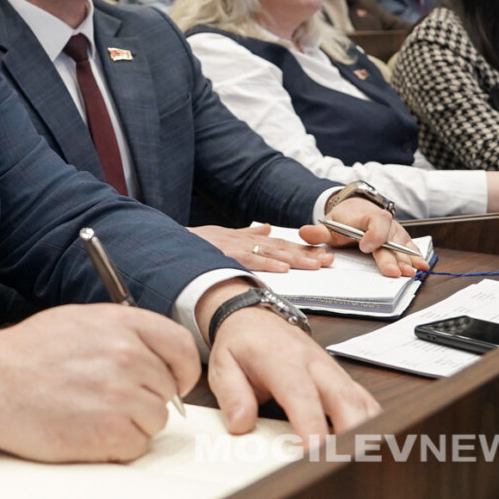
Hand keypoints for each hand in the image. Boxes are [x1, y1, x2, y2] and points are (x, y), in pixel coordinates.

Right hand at [0, 303, 198, 462]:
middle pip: (167, 390)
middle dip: (144, 398)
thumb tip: (153, 355)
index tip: (173, 381)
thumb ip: (122, 333)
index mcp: (121, 324)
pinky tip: (86, 429)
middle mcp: (127, 355)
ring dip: (130, 423)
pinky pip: (136, 446)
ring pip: (154, 420)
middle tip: (106, 399)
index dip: (181, 370)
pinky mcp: (111, 432)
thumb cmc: (26, 355)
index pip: (181, 348)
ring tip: (91, 412)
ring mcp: (121, 394)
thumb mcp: (78, 321)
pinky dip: (116, 446)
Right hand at [190, 223, 333, 272]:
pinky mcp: (225, 255)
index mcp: (245, 238)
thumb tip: (267, 228)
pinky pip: (249, 260)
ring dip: (294, 259)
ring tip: (314, 265)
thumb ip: (247, 233)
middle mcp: (244, 240)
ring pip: (270, 253)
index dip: (302, 248)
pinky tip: (283, 269)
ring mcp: (235, 247)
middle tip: (328, 260)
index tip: (323, 253)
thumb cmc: (195, 242)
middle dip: (306, 254)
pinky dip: (267, 265)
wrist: (169, 242)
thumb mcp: (223, 234)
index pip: (279, 243)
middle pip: (281, 247)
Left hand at [203, 295, 379, 445]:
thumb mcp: (222, 364)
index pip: (301, 394)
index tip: (315, 450)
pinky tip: (370, 447)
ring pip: (362, 401)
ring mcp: (334, 371)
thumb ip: (232, 395)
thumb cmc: (242, 344)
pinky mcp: (343, 379)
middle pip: (345, 398)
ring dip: (367, 431)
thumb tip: (241, 425)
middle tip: (346, 463)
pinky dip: (372, 425)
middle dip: (352, 433)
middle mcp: (315, 364)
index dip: (311, 424)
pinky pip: (365, 402)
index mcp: (282, 359)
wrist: (256, 318)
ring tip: (362, 461)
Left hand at [296, 197, 427, 277]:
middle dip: (392, 257)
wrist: (358, 211)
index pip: (375, 222)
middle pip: (390, 240)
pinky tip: (423, 265)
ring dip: (407, 259)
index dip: (372, 234)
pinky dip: (416, 256)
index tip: (365, 246)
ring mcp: (395, 233)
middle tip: (394, 272)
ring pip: (403, 246)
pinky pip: (410, 247)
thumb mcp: (330, 225)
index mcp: (367, 217)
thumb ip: (318, 232)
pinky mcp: (402, 240)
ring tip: (411, 272)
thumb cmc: (345, 221)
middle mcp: (385, 224)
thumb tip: (304, 232)